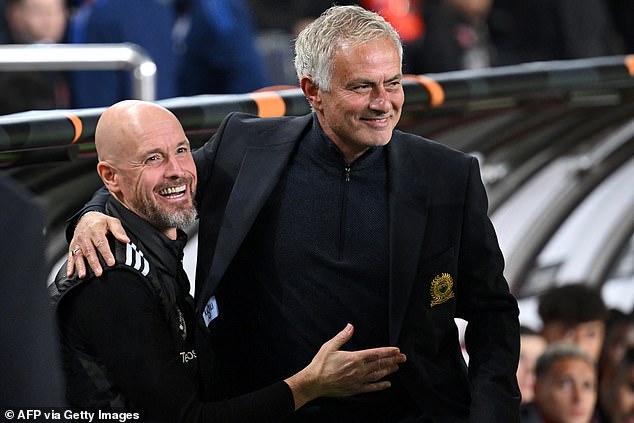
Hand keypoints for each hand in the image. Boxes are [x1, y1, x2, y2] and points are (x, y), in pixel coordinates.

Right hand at [66, 211, 128, 277]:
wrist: (87, 218)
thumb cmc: (101, 221)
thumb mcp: (111, 221)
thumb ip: (118, 230)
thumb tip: (126, 240)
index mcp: (95, 230)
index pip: (101, 243)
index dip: (106, 254)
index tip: (111, 263)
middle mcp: (85, 237)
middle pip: (89, 251)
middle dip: (94, 263)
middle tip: (99, 273)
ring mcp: (78, 242)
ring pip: (78, 255)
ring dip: (80, 266)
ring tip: (83, 276)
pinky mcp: (72, 247)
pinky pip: (70, 257)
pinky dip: (70, 266)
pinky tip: (70, 275)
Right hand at [285, 323, 405, 409]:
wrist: (314, 382)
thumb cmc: (320, 363)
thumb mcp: (330, 346)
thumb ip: (342, 336)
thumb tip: (350, 326)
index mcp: (354, 358)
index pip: (375, 353)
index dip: (388, 351)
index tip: (397, 350)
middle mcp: (359, 370)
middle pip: (380, 364)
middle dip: (393, 360)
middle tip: (403, 358)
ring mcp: (358, 380)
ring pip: (378, 375)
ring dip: (389, 370)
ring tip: (397, 367)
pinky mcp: (355, 389)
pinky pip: (371, 388)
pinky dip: (381, 386)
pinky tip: (388, 384)